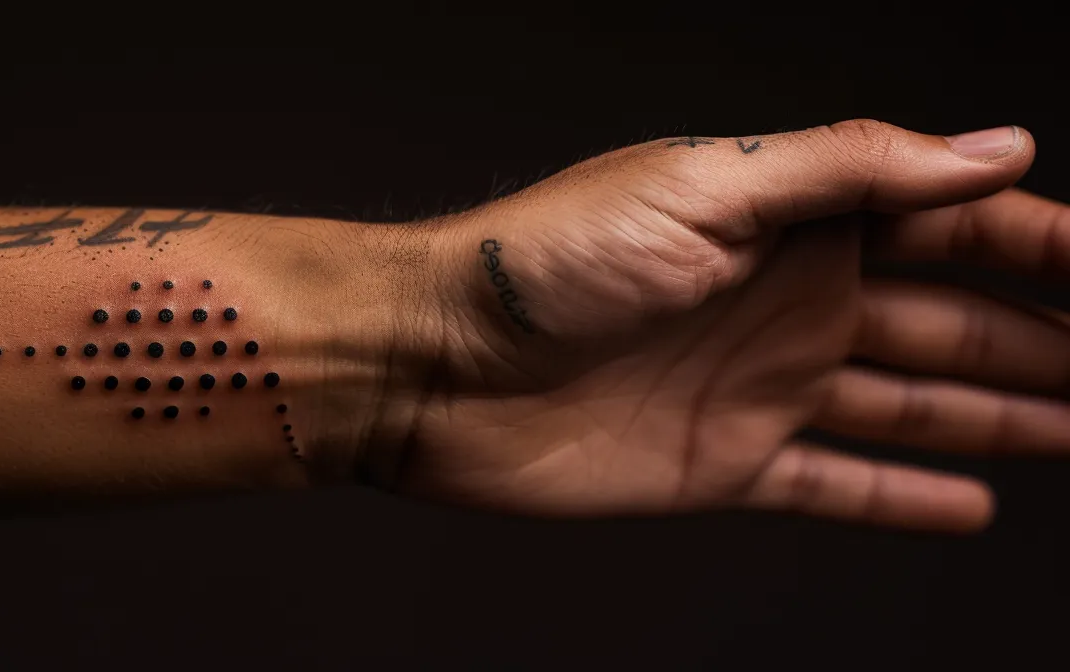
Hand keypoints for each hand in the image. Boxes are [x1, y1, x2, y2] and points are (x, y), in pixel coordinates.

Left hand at [385, 120, 1062, 531]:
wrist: (428, 365)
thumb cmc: (541, 263)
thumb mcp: (705, 187)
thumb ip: (851, 169)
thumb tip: (994, 148)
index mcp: (791, 221)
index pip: (955, 223)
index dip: (1049, 247)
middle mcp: (788, 300)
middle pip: (955, 320)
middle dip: (1048, 338)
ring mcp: (760, 386)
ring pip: (916, 405)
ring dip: (1009, 415)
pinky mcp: (722, 464)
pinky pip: (837, 486)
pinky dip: (905, 498)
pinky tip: (975, 503)